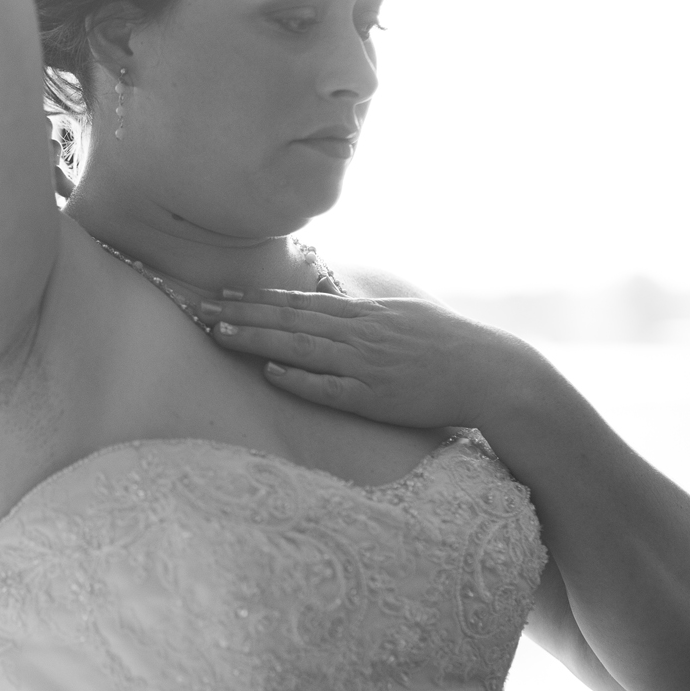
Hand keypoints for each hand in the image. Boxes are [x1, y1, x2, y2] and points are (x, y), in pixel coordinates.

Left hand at [198, 288, 532, 431]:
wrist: (489, 372)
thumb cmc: (447, 349)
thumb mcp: (404, 320)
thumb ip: (366, 319)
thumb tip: (335, 312)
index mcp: (366, 315)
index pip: (301, 303)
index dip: (259, 299)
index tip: (224, 293)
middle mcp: (361, 334)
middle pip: (290, 320)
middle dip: (242, 313)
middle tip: (200, 307)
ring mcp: (366, 365)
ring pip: (301, 347)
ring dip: (258, 339)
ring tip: (219, 333)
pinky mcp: (375, 397)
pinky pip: (330, 387)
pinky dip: (300, 378)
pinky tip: (270, 371)